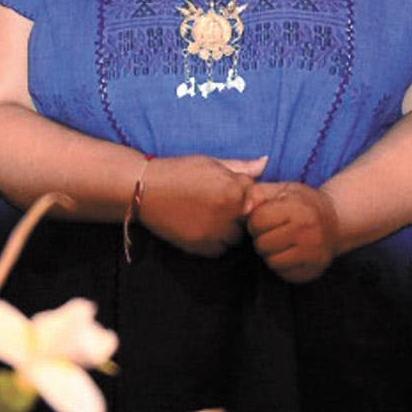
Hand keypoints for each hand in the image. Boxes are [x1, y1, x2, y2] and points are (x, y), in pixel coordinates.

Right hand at [139, 155, 264, 256]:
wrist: (145, 190)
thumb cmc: (178, 172)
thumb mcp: (211, 163)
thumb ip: (241, 167)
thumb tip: (266, 162)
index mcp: (234, 189)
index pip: (258, 199)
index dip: (245, 197)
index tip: (231, 194)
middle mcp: (229, 213)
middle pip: (248, 221)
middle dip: (238, 214)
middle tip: (216, 205)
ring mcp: (216, 233)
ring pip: (235, 238)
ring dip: (228, 230)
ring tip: (207, 216)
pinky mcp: (203, 248)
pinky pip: (219, 249)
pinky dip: (214, 241)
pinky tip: (199, 226)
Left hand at [246, 181, 340, 282]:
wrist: (336, 221)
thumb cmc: (302, 203)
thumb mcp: (281, 189)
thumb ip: (257, 193)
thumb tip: (243, 211)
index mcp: (298, 210)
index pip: (258, 221)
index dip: (255, 220)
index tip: (264, 218)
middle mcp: (308, 233)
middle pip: (262, 244)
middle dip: (261, 238)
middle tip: (272, 232)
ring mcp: (313, 254)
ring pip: (271, 262)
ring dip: (270, 253)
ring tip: (280, 243)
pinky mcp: (312, 271)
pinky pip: (283, 274)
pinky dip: (281, 265)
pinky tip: (289, 253)